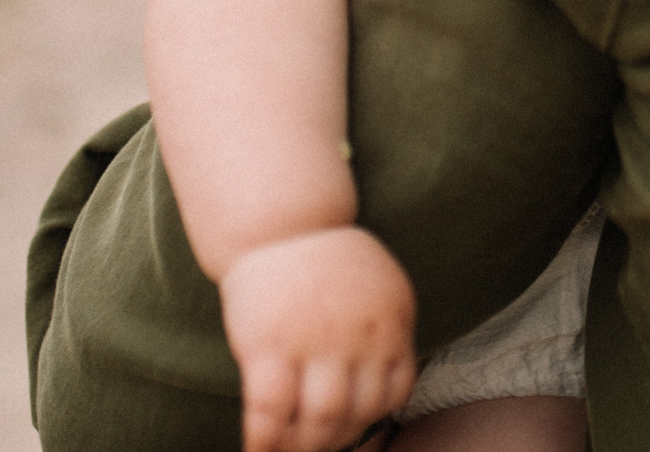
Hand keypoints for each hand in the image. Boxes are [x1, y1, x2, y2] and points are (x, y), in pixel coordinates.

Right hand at [221, 225, 417, 451]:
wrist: (280, 221)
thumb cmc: (325, 259)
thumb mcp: (377, 286)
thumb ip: (387, 331)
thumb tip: (388, 392)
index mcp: (390, 322)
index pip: (394, 392)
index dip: (371, 418)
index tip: (350, 428)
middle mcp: (358, 337)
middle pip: (356, 413)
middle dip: (335, 440)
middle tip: (315, 447)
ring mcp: (313, 343)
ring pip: (319, 421)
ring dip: (303, 447)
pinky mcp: (267, 346)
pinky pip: (269, 412)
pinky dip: (263, 441)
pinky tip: (256, 450)